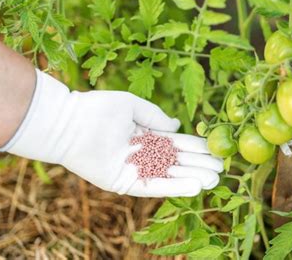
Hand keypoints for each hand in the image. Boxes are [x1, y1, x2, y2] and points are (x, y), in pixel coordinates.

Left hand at [0, 70, 222, 196]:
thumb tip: (177, 126)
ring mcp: (134, 169)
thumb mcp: (133, 105)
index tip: (214, 149)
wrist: (69, 123)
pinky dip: (174, 187)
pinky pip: (154, 187)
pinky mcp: (125, 182)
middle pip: (176, 161)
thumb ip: (156, 117)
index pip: (176, 143)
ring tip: (214, 179)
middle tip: (221, 168)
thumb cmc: (98, 108)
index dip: (195, 147)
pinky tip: (194, 186)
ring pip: (169, 175)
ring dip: (192, 177)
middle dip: (199, 164)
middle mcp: (142, 154)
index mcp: (144, 135)